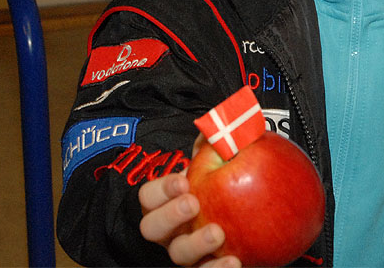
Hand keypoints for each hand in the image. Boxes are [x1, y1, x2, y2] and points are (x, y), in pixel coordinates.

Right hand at [139, 141, 240, 266]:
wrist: (234, 217)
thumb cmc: (213, 185)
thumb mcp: (209, 165)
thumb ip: (209, 147)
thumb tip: (213, 130)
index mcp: (162, 202)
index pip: (149, 195)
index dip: (162, 188)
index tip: (183, 180)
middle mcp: (167, 230)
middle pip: (153, 228)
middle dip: (171, 215)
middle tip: (193, 204)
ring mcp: (183, 251)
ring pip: (178, 254)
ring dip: (196, 244)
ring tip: (218, 234)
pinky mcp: (202, 266)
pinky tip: (235, 261)